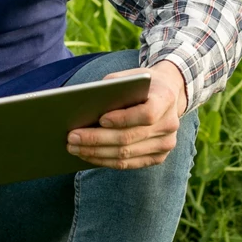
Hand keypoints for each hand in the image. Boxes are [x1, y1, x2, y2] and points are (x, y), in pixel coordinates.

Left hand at [66, 60, 188, 169]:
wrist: (166, 94)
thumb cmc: (139, 84)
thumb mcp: (128, 77)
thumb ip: (111, 87)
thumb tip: (84, 106)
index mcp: (165, 99)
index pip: (147, 114)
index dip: (123, 119)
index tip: (100, 119)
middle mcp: (169, 124)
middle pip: (130, 137)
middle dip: (97, 138)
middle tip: (72, 137)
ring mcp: (165, 143)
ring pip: (126, 154)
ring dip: (96, 152)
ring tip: (73, 148)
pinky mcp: (158, 157)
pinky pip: (129, 164)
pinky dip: (105, 160)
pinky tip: (87, 155)